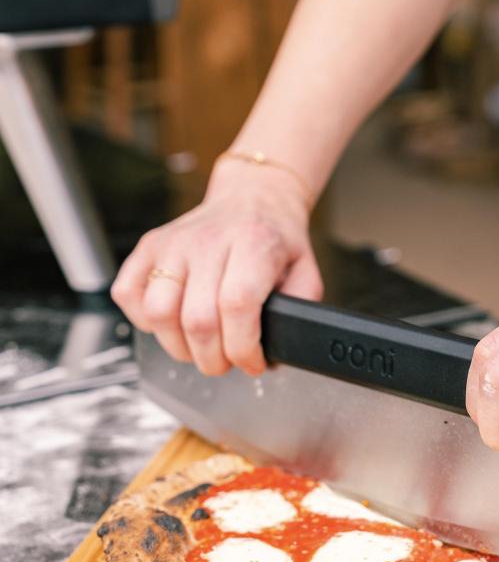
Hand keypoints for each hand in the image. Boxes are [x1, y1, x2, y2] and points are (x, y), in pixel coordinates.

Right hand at [112, 158, 321, 375]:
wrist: (253, 199)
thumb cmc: (276, 240)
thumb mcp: (306, 272)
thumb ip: (300, 310)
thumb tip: (281, 349)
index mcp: (253, 245)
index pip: (237, 306)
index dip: (243, 348)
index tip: (254, 362)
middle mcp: (208, 242)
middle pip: (198, 320)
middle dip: (214, 359)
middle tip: (228, 362)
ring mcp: (173, 243)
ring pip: (159, 313)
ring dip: (180, 347)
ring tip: (201, 348)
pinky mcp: (148, 246)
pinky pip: (128, 294)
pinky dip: (145, 322)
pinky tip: (173, 324)